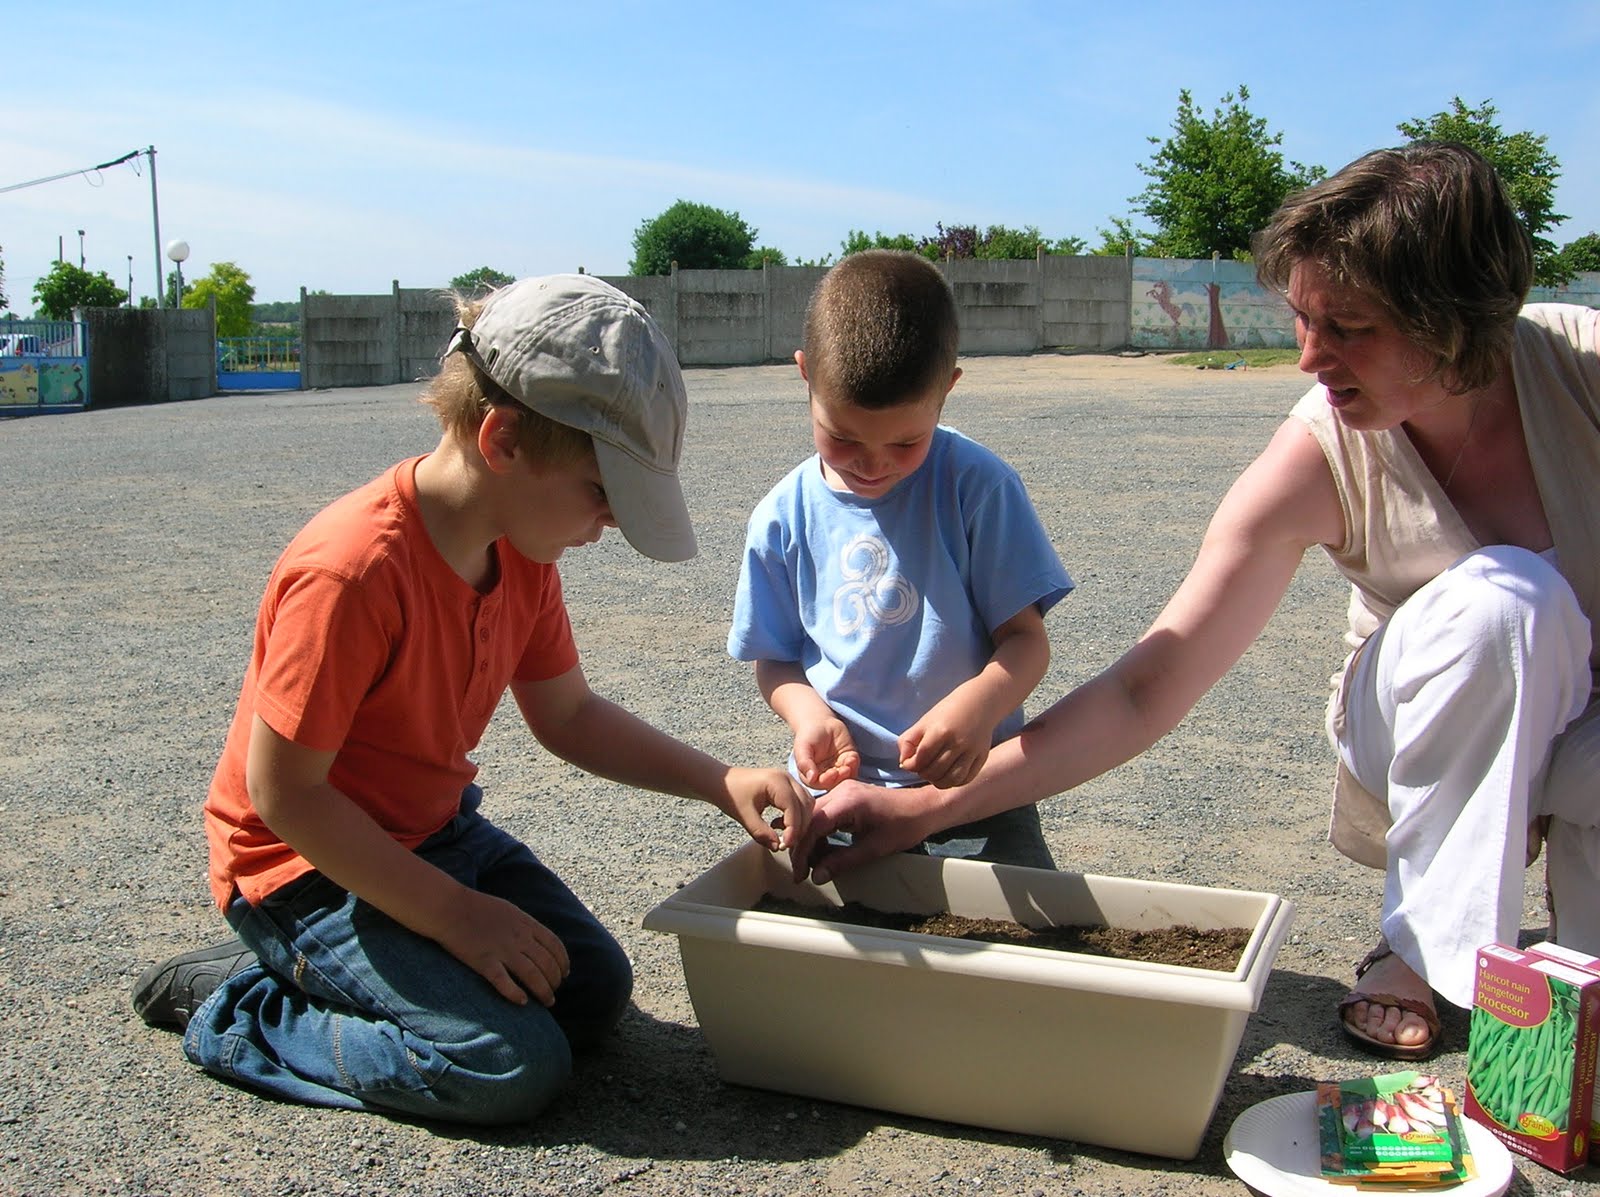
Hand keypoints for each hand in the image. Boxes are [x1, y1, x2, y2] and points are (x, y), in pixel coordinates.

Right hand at [431, 888, 570, 1006]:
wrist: (449, 907)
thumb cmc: (477, 907)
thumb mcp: (509, 910)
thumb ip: (525, 925)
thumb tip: (538, 940)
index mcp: (526, 923)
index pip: (555, 946)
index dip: (563, 962)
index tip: (565, 974)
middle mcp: (519, 937)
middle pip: (547, 963)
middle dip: (555, 981)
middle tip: (554, 992)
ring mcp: (502, 950)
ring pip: (533, 975)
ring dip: (543, 991)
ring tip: (547, 1002)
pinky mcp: (484, 962)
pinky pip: (505, 982)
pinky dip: (516, 994)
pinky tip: (522, 1001)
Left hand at [721, 767, 814, 851]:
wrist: (721, 781)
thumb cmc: (730, 793)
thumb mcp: (743, 815)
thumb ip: (761, 832)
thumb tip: (778, 846)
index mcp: (777, 781)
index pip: (794, 808)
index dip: (793, 829)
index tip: (785, 845)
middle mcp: (786, 778)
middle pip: (805, 805)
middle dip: (799, 827)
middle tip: (785, 844)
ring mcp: (788, 781)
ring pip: (806, 804)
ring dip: (799, 822)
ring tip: (783, 835)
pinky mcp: (786, 786)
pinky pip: (800, 802)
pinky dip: (795, 816)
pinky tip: (779, 824)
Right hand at [789, 778, 936, 883]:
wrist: (923, 808)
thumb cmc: (905, 824)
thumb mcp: (874, 848)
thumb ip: (844, 862)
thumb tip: (818, 876)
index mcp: (848, 801)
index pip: (812, 826)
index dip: (802, 851)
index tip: (801, 872)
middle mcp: (841, 791)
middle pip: (808, 820)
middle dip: (803, 847)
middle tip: (803, 872)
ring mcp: (842, 791)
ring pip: (814, 818)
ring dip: (811, 841)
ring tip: (814, 865)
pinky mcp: (846, 797)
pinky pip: (825, 815)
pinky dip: (821, 834)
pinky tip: (825, 851)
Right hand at [793, 717, 859, 790]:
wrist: (819, 722)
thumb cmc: (808, 736)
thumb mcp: (803, 748)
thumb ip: (804, 763)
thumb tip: (811, 778)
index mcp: (812, 776)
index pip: (819, 784)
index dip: (826, 781)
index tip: (832, 773)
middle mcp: (826, 775)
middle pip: (835, 783)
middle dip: (841, 778)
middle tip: (844, 769)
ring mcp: (838, 768)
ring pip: (846, 777)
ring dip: (850, 772)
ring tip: (849, 762)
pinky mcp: (848, 760)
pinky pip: (854, 766)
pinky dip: (855, 764)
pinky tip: (852, 757)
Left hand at [897, 696, 992, 788]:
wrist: (979, 702)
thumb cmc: (948, 712)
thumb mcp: (924, 722)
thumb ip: (908, 741)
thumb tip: (904, 762)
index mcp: (940, 731)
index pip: (921, 758)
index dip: (911, 765)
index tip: (909, 763)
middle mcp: (957, 743)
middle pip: (935, 771)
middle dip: (923, 773)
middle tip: (922, 767)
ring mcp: (972, 751)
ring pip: (951, 779)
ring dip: (938, 782)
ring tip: (933, 775)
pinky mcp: (982, 757)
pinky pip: (966, 778)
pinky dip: (954, 782)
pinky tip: (947, 775)